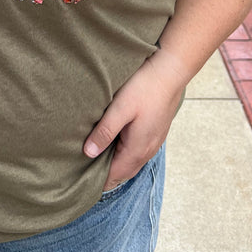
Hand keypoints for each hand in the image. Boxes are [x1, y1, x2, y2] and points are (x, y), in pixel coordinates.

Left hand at [83, 49, 187, 190]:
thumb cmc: (145, 88)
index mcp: (137, 149)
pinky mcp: (156, 131)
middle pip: (123, 172)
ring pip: (131, 162)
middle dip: (105, 175)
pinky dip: (125, 153)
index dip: (97, 180)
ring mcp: (154, 141)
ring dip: (116, 163)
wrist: (171, 71)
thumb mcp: (120, 109)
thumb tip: (88, 153)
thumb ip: (104, 132)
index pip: (114, 176)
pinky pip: (138, 151)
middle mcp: (148, 150)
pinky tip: (115, 142)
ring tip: (95, 158)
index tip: (79, 179)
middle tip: (83, 171)